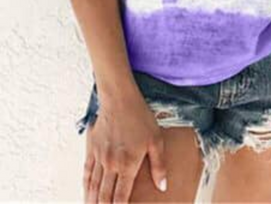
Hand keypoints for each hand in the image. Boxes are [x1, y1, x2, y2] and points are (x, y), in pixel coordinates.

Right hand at [83, 86, 167, 202]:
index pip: (120, 198)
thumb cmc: (140, 116)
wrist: (119, 99)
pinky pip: (87, 171)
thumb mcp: (156, 140)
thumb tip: (162, 186)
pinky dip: (86, 185)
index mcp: (128, 165)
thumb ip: (159, 165)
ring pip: (93, 186)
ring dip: (92, 201)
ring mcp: (99, 157)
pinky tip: (86, 192)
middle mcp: (111, 164)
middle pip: (104, 196)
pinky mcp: (92, 148)